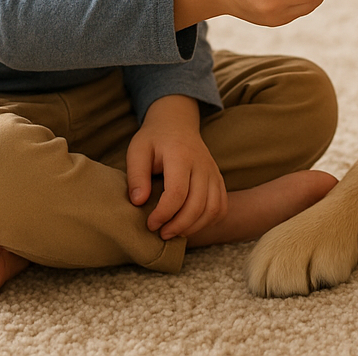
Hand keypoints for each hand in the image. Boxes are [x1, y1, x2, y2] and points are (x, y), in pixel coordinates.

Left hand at [126, 95, 227, 239]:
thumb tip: (138, 202)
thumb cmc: (154, 139)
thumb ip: (136, 176)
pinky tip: (191, 225)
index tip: (150, 224)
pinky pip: (221, 207)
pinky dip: (208, 221)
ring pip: (213, 209)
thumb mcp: (137, 151)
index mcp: (181, 156)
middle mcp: (202, 165)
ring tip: (174, 232)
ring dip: (194, 227)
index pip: (177, 193)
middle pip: (197, 205)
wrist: (177, 124)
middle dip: (178, 226)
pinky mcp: (218, 179)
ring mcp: (213, 172)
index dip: (163, 214)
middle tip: (161, 233)